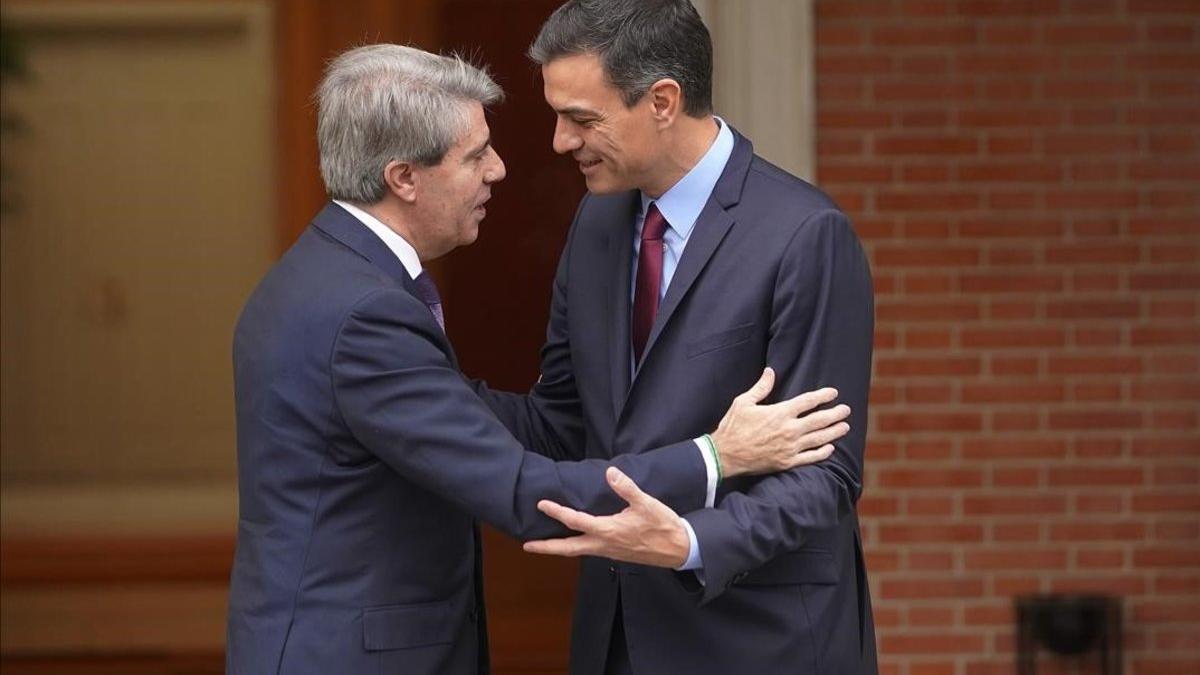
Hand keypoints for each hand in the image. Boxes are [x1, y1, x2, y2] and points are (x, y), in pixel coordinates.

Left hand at [523, 467, 689, 568]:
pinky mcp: (615, 553)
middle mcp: (604, 545)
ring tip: (544, 544)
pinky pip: (588, 551)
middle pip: (568, 549)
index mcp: (608, 531)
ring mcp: (608, 552)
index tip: (541, 504)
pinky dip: (575, 547)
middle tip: (527, 545)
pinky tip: (574, 541)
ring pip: (577, 551)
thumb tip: (610, 473)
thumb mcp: (646, 504)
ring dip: (559, 548)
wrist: (679, 549)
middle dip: (546, 547)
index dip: (556, 511)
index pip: (575, 521)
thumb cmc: (663, 526)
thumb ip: (626, 488)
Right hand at [711, 367, 849, 476]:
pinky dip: (822, 453)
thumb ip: (761, 387)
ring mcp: (790, 447)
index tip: (833, 393)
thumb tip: (771, 372)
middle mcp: (789, 430)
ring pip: (819, 439)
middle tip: (846, 410)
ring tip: (845, 427)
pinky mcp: (787, 462)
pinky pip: (810, 458)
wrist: (725, 455)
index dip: (823, 396)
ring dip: (834, 432)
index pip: (808, 401)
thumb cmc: (733, 427)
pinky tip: (830, 448)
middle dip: (835, 414)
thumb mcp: (743, 402)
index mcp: (780, 412)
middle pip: (819, 420)